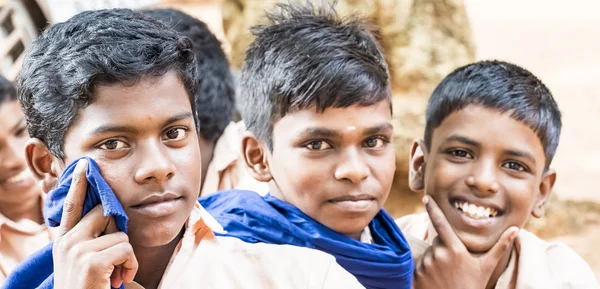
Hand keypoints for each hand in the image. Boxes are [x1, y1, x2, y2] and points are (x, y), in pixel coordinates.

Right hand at [53, 159, 137, 288]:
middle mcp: (67, 242)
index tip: (85, 164)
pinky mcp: (91, 261)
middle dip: (118, 234)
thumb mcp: (90, 262)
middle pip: (104, 215)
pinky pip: (126, 249)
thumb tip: (114, 221)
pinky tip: (120, 279)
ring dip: (127, 257)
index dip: (79, 184)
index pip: (73, 206)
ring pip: (120, 235)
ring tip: (117, 275)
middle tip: (116, 261)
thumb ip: (97, 241)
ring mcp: (76, 250)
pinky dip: (131, 265)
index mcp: (65, 241)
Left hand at [413, 195, 517, 288]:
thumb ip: (500, 246)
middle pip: (437, 241)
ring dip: (434, 258)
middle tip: (453, 264)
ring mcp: (426, 264)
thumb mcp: (487, 266)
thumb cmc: (473, 285)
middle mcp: (438, 254)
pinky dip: (424, 267)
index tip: (426, 197)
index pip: (441, 223)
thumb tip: (515, 229)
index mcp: (455, 249)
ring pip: (428, 252)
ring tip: (445, 273)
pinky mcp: (416, 273)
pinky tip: (434, 278)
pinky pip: (418, 263)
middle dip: (443, 247)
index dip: (433, 208)